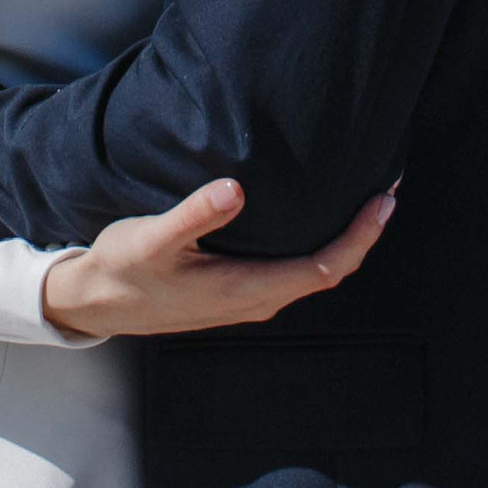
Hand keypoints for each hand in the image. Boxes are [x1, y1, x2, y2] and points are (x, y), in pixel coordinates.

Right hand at [39, 178, 394, 339]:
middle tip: (387, 185)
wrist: (99, 303)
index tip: (384, 201)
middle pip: (328, 269)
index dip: (359, 237)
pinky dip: (318, 241)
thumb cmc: (126, 269)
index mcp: (246, 290)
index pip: (323, 268)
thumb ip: (193, 215)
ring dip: (343, 237)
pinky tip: (316, 214)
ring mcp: (250, 297)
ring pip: (312, 269)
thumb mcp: (152, 239)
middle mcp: (257, 299)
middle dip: (362, 232)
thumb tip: (234, 190)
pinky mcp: (240, 288)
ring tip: (363, 194)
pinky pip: (294, 267)